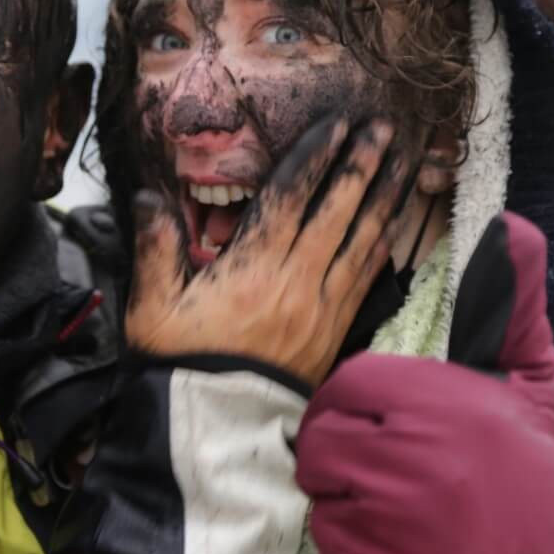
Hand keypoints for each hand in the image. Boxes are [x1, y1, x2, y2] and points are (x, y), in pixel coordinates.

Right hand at [125, 116, 407, 388]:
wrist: (216, 429)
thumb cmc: (180, 363)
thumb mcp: (153, 307)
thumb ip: (153, 248)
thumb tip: (147, 197)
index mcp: (252, 266)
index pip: (291, 196)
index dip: (315, 155)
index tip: (337, 124)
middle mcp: (295, 279)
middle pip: (337, 210)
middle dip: (362, 164)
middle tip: (383, 128)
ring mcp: (321, 306)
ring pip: (362, 241)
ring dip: (385, 199)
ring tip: (406, 165)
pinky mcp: (334, 331)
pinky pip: (365, 279)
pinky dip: (381, 248)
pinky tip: (394, 228)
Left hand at [194, 213, 553, 553]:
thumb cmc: (539, 481)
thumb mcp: (531, 388)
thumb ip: (509, 306)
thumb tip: (508, 226)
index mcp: (436, 409)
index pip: (348, 390)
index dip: (361, 411)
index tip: (388, 428)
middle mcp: (409, 467)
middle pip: (322, 444)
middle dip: (345, 461)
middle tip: (391, 483)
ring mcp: (389, 535)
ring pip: (319, 505)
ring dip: (342, 516)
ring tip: (397, 531)